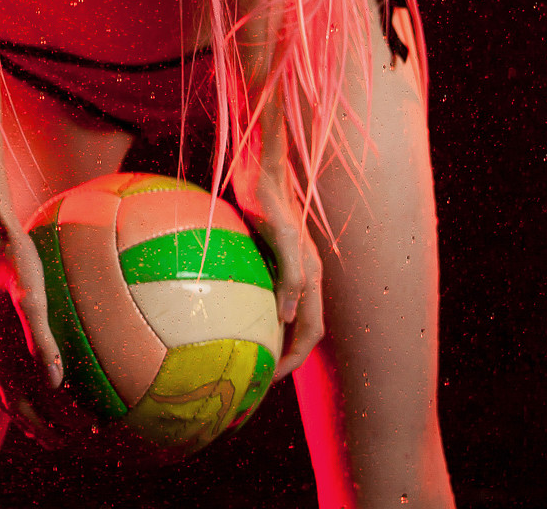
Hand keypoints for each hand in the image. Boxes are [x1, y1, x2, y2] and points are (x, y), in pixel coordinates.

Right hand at [0, 204, 66, 444]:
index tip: (75, 436)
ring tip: (44, 424)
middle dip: (36, 427)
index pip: (22, 403)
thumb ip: (39, 336)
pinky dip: (10, 387)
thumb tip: (55, 381)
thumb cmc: (14, 255)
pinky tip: (29, 377)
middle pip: (8, 405)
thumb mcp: (30, 291)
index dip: (47, 424)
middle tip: (65, 442)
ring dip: (21, 412)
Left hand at [235, 169, 324, 380]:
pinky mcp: (272, 256)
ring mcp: (290, 266)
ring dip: (274, 339)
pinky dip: (260, 314)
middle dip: (286, 358)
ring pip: (287, 314)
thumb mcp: (282, 235)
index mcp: (312, 275)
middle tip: (256, 379)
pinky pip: (270, 295)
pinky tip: (234, 317)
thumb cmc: (269, 196)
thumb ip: (292, 274)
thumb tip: (288, 318)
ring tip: (248, 357)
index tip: (270, 379)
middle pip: (302, 329)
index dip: (295, 359)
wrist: (261, 166)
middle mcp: (305, 275)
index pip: (310, 331)